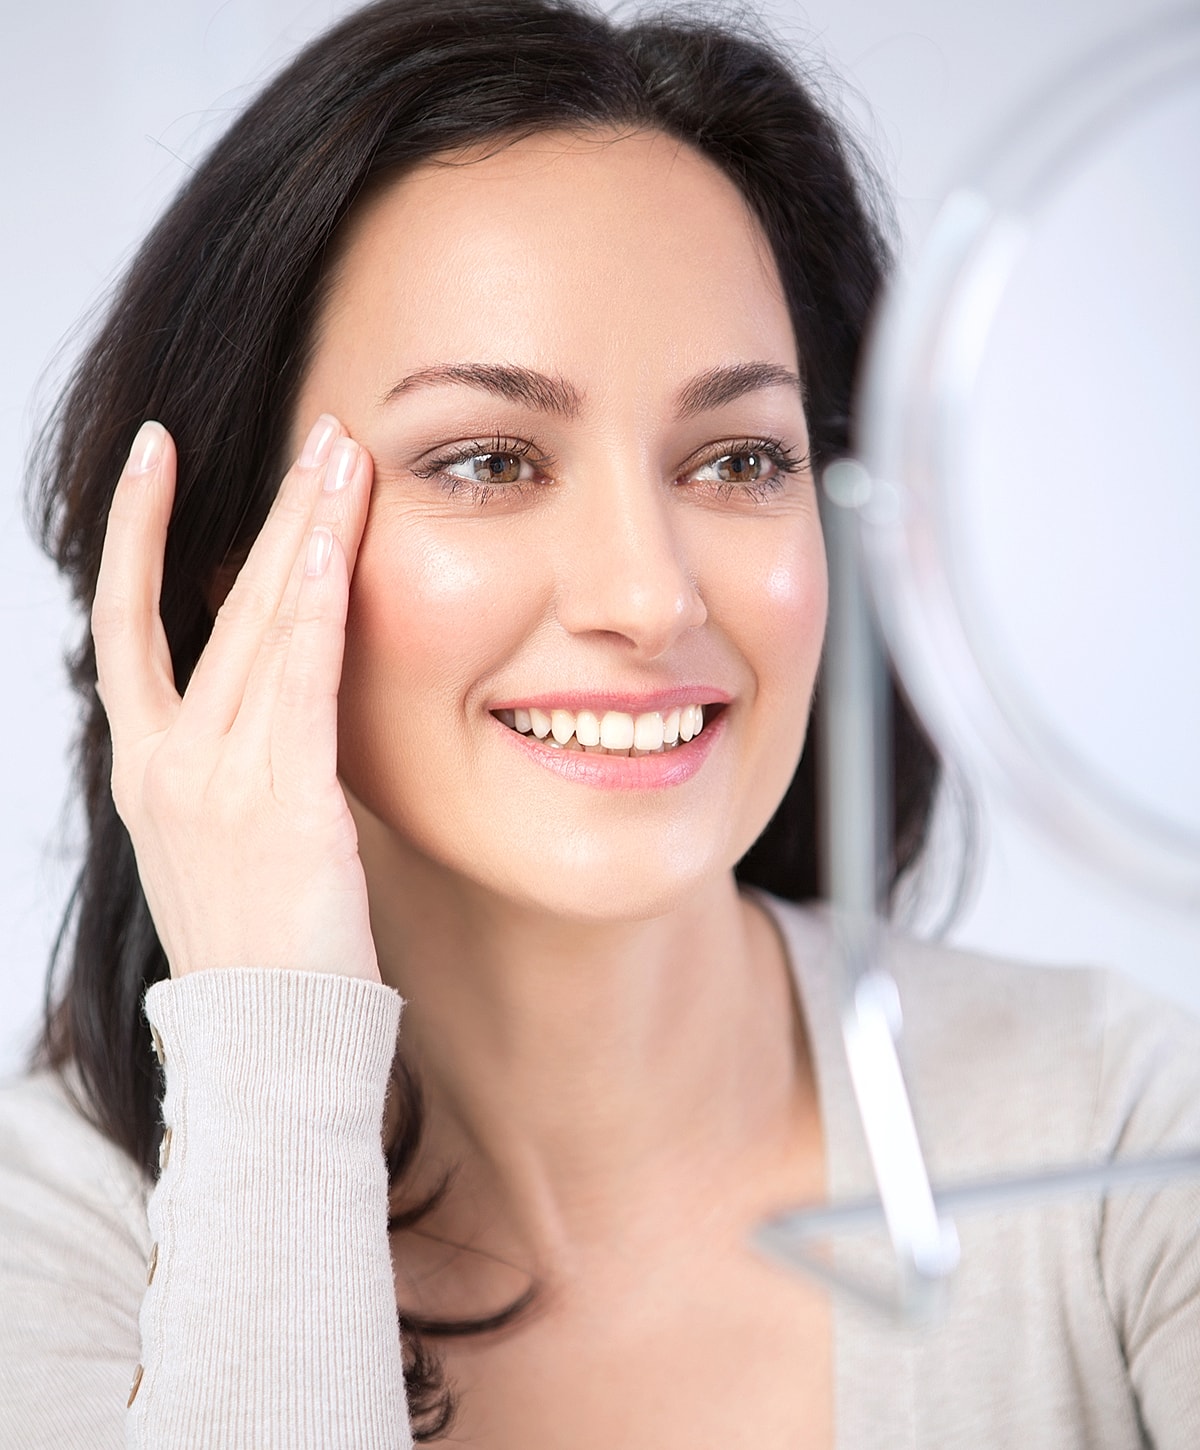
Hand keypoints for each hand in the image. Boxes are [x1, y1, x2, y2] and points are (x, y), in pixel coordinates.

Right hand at [92, 415, 379, 981]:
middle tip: (314, 434)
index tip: (157, 457)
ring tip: (341, 456)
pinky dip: (318, 605)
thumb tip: (274, 702)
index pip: (129, 625)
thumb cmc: (260, 947)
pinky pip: (302, 681)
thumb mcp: (218, 845)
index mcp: (146, 770)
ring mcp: (219, 780)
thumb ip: (231, 765)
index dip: (138, 535)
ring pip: (263, 626)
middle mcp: (169, 763)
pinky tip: (334, 543)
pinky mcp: (284, 803)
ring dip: (305, 532)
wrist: (269, 1044)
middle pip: (215, 605)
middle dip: (269, 511)